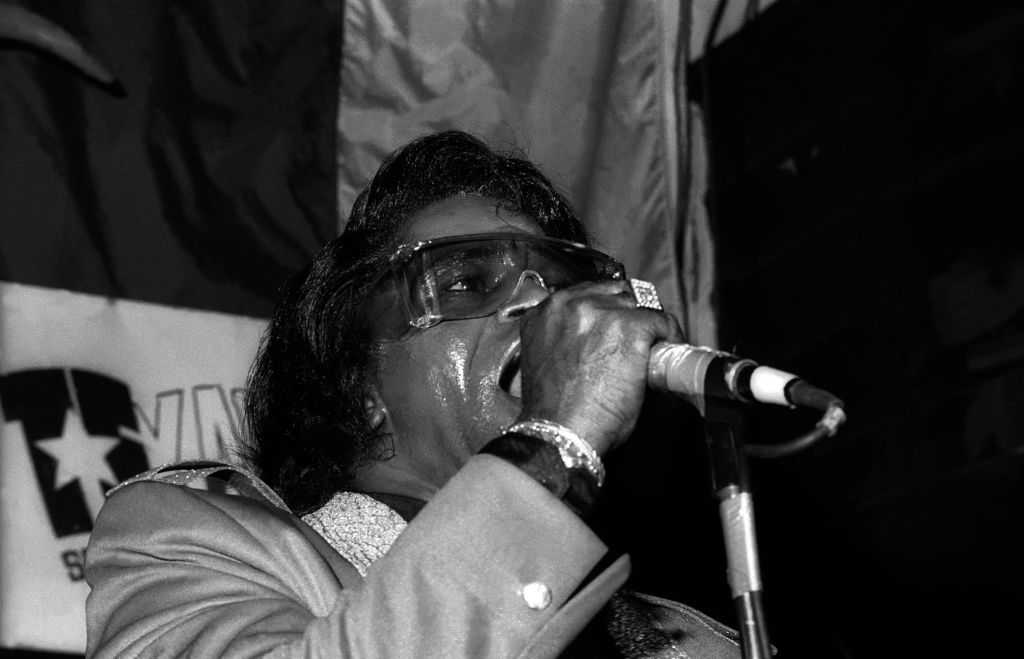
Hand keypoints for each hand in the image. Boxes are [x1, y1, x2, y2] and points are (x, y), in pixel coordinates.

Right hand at [514, 279, 684, 455]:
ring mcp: (601, 312)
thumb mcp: (545, 359)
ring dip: (647, 327)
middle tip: (638, 342)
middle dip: (628, 316)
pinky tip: (668, 355)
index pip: (587, 294)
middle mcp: (570, 304)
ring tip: (655, 350)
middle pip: (615, 295)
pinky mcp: (630, 327)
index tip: (617, 327)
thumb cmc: (552, 410)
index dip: (608, 311)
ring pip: (640, 306)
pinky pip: (662, 321)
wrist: (562, 431)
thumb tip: (590, 341)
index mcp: (545, 312)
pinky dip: (670, 337)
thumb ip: (561, 339)